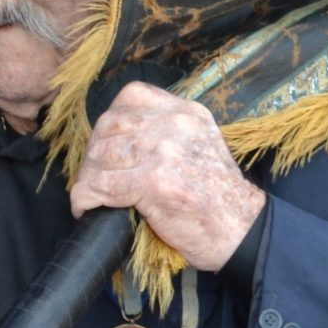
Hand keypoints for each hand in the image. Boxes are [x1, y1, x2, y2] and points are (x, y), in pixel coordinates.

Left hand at [68, 81, 265, 272]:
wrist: (241, 231)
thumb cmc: (217, 197)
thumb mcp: (199, 144)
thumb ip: (166, 131)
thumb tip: (117, 137)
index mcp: (187, 111)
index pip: (130, 97)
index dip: (110, 124)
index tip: (107, 147)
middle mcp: (175, 123)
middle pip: (109, 126)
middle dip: (94, 155)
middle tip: (94, 179)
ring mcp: (164, 150)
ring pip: (101, 156)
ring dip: (88, 179)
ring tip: (92, 195)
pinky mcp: (154, 181)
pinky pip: (101, 186)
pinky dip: (85, 199)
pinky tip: (88, 208)